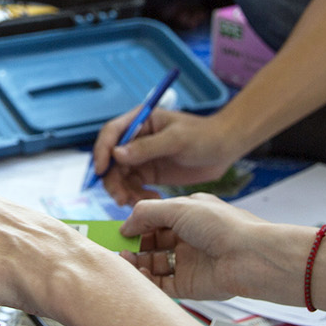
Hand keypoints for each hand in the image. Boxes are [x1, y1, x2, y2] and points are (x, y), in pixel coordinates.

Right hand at [93, 108, 243, 205]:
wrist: (225, 149)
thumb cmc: (204, 136)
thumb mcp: (176, 140)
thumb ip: (147, 147)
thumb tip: (116, 154)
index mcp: (140, 121)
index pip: (111, 133)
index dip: (101, 151)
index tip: (100, 170)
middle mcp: (136, 139)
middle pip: (111, 160)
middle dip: (112, 180)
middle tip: (120, 198)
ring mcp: (142, 158)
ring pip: (121, 177)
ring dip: (124, 191)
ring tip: (136, 204)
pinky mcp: (150, 174)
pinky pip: (134, 187)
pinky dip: (137, 197)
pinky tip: (152, 201)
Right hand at [117, 194, 277, 302]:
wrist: (251, 256)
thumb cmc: (225, 227)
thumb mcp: (179, 207)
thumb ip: (147, 213)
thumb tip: (125, 224)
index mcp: (188, 215)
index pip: (154, 219)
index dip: (136, 224)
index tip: (118, 230)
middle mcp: (187, 238)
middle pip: (151, 243)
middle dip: (133, 245)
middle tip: (118, 248)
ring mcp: (187, 262)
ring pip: (153, 264)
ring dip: (136, 263)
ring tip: (125, 261)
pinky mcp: (189, 285)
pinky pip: (161, 284)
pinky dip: (147, 281)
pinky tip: (138, 273)